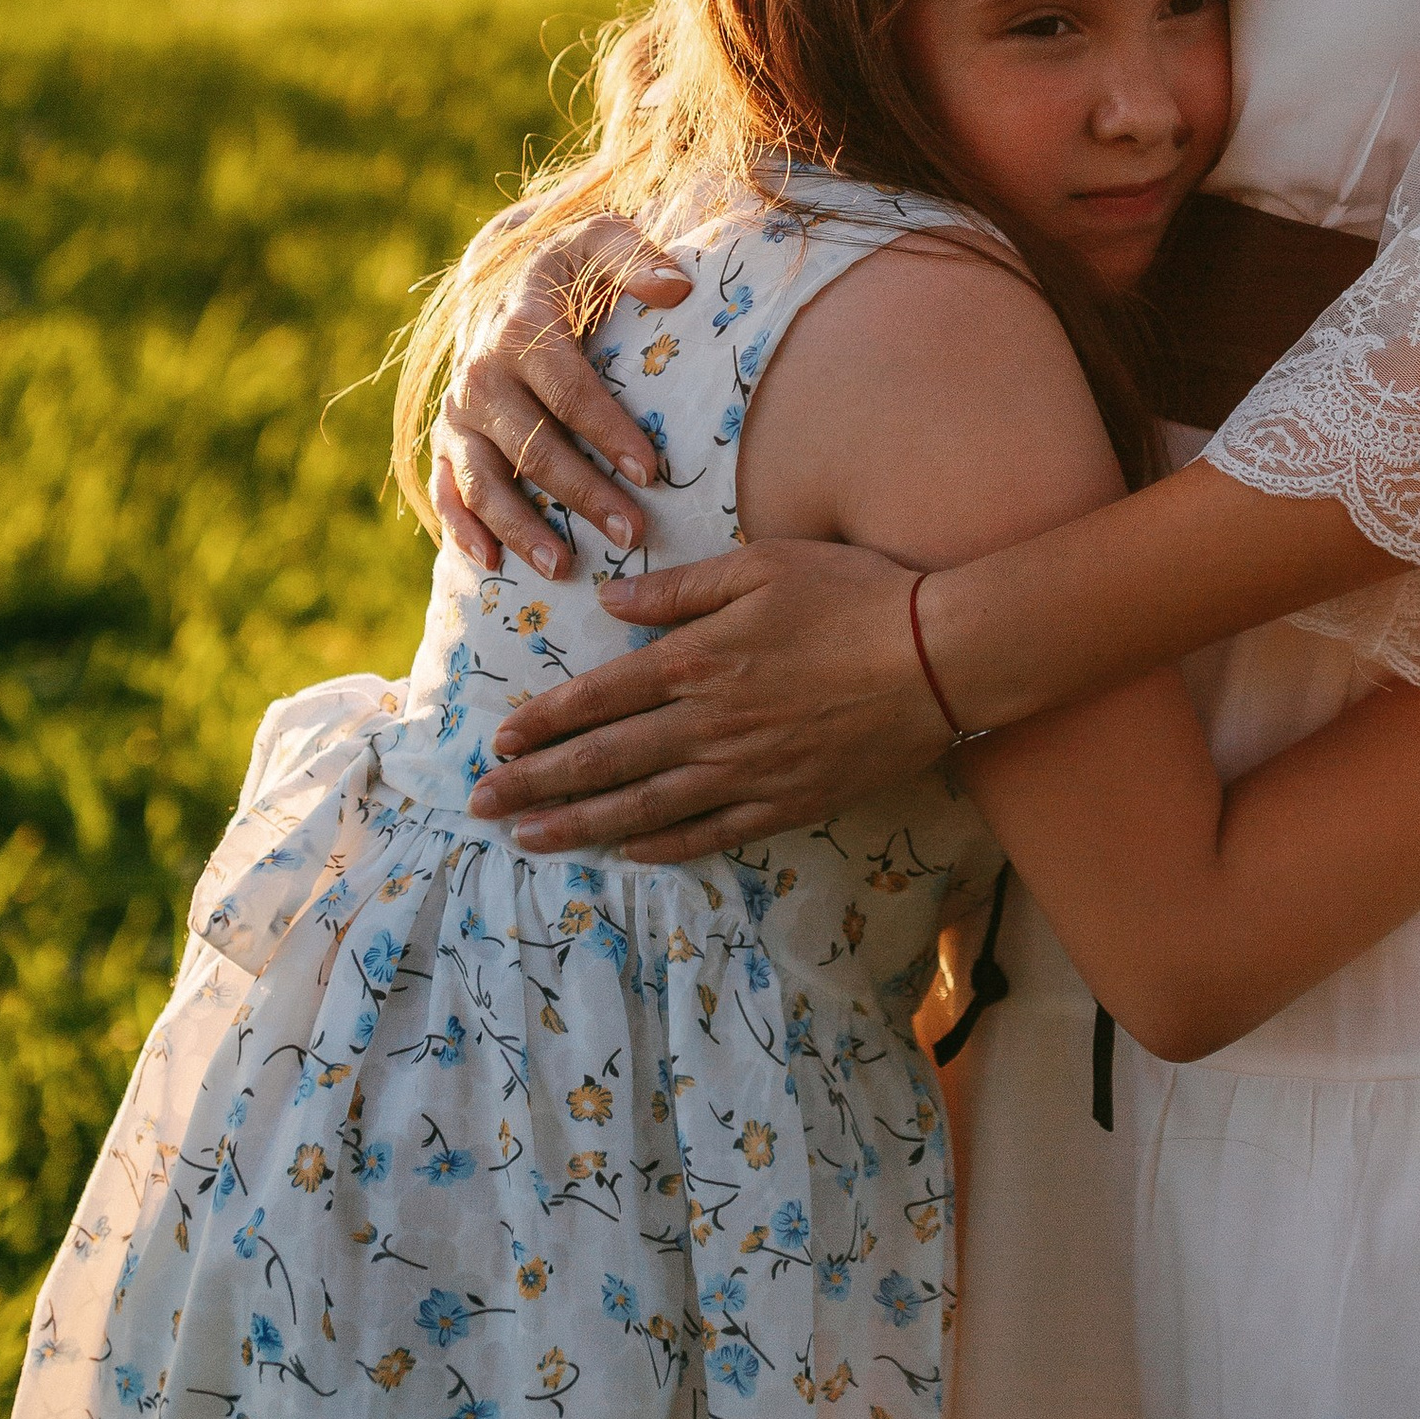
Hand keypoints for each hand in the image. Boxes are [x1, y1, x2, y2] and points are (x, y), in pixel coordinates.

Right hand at [429, 217, 690, 574]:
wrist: (504, 276)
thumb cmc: (571, 268)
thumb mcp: (601, 242)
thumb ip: (635, 258)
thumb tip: (676, 288)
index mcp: (521, 328)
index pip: (567, 390)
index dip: (607, 431)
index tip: (651, 470)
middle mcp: (481, 375)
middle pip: (531, 446)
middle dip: (582, 493)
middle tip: (633, 533)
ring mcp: (460, 414)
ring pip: (484, 480)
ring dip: (520, 528)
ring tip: (564, 569)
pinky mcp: (448, 441)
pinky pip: (448, 491)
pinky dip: (463, 530)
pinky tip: (492, 565)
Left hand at [465, 539, 948, 859]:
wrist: (939, 655)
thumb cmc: (853, 593)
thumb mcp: (762, 564)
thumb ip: (681, 591)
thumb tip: (610, 605)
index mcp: (699, 660)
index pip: (599, 698)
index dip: (544, 723)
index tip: (499, 741)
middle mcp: (710, 723)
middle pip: (604, 761)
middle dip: (536, 785)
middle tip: (480, 805)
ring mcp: (747, 771)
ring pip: (644, 808)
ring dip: (580, 826)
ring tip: (529, 841)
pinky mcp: (786, 801)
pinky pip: (710, 833)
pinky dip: (661, 846)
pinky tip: (626, 854)